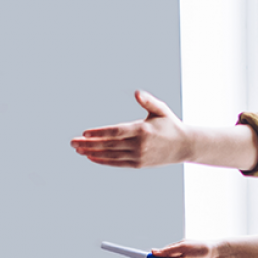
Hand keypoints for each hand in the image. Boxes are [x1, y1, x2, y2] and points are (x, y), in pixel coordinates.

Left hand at [70, 90, 190, 167]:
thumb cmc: (170, 124)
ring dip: (92, 152)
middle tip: (72, 142)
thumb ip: (148, 101)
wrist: (185, 146)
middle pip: (108, 144)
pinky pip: (117, 163)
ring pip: (110, 155)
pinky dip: (103, 160)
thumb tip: (136, 92)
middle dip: (88, 144)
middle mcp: (138, 145)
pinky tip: (91, 157)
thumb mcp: (161, 109)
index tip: (84, 133)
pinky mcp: (139, 164)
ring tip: (77, 150)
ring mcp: (138, 156)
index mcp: (142, 130)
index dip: (98, 133)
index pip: (115, 132)